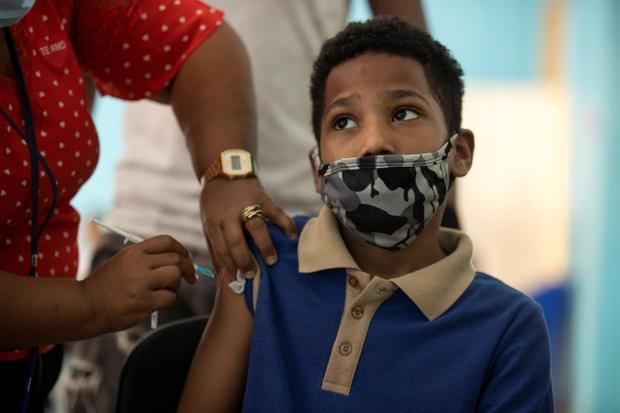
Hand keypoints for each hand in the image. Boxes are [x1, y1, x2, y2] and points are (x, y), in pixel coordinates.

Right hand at [81, 235, 196, 332]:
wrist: (87, 306)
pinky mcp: (143, 302)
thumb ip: (147, 258)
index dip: (181, 249)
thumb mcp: (123, 262)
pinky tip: (155, 303)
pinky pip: (169, 298)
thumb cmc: (107, 285)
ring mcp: (141, 284)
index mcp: (134, 252)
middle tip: (190, 278)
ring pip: (175, 277)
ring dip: (175, 285)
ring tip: (164, 291)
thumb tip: (179, 260)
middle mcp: (138, 264)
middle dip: (187, 269)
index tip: (186, 258)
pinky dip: (167, 300)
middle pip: (176, 259)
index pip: (166, 241)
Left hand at [200, 178, 295, 277]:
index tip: (238, 279)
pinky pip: (276, 212)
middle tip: (252, 274)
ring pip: (256, 227)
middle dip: (245, 260)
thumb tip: (222, 273)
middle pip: (236, 241)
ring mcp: (247, 205)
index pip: (221, 248)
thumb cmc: (216, 202)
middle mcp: (229, 214)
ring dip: (264, 246)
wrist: (225, 170)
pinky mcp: (263, 198)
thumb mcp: (208, 221)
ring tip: (272, 261)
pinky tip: (291, 236)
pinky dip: (285, 224)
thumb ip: (215, 244)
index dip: (229, 265)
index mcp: (214, 221)